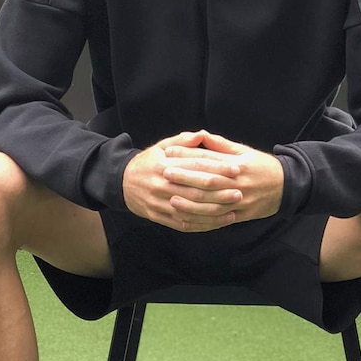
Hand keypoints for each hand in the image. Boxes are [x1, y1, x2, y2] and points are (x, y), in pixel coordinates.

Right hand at [122, 131, 242, 231]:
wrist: (121, 183)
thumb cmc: (147, 163)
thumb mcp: (160, 147)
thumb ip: (182, 142)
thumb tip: (201, 135)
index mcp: (164, 165)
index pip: (195, 166)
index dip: (217, 168)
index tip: (236, 168)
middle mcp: (161, 185)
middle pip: (195, 191)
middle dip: (219, 193)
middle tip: (239, 192)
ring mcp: (159, 203)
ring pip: (191, 210)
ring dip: (214, 212)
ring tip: (233, 209)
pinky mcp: (159, 217)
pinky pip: (183, 223)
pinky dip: (202, 225)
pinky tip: (218, 222)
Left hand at [162, 131, 284, 225]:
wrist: (287, 186)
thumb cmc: (262, 165)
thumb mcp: (244, 151)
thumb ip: (220, 145)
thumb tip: (200, 135)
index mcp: (237, 165)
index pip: (208, 160)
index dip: (187, 156)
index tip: (169, 153)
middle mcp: (238, 184)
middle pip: (207, 182)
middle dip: (184, 178)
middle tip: (164, 173)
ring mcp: (240, 201)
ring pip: (212, 204)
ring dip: (190, 203)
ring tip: (171, 199)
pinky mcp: (241, 215)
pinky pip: (219, 220)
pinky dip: (202, 221)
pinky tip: (187, 219)